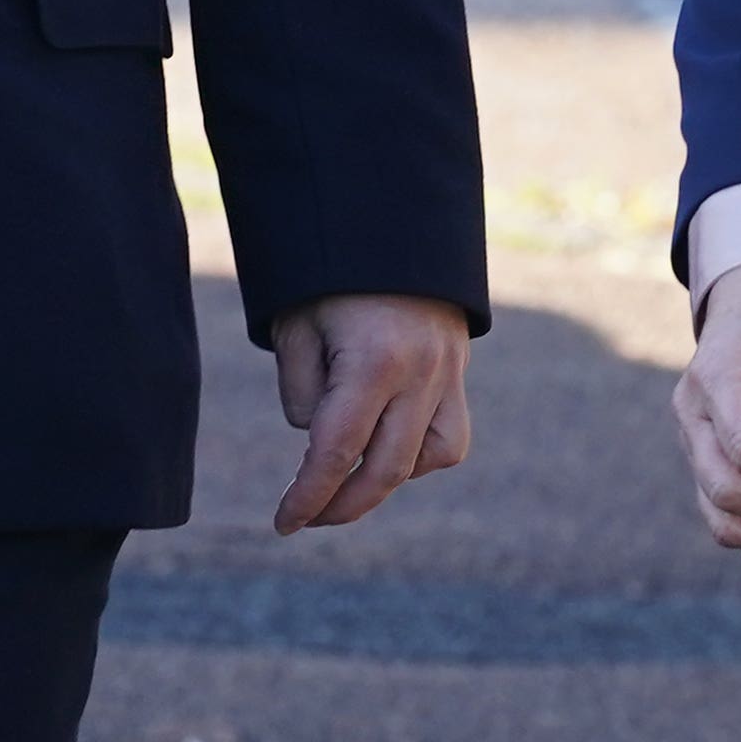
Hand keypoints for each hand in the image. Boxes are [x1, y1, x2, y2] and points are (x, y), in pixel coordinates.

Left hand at [268, 292, 472, 531]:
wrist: (387, 217)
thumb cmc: (327, 272)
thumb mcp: (296, 326)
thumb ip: (303, 394)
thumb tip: (321, 444)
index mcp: (373, 361)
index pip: (336, 453)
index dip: (307, 497)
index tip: (283, 524)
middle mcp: (421, 372)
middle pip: (385, 471)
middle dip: (340, 505)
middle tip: (306, 518)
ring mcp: (448, 371)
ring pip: (427, 459)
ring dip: (384, 480)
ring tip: (345, 478)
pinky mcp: (458, 367)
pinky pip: (449, 436)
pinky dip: (419, 454)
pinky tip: (386, 446)